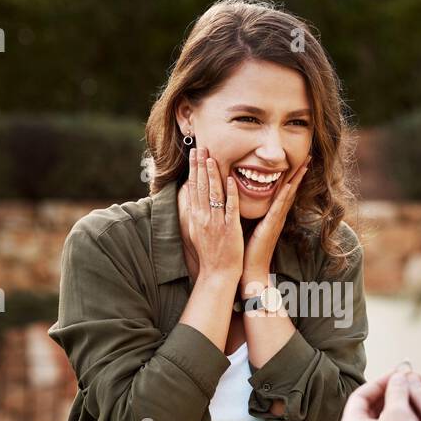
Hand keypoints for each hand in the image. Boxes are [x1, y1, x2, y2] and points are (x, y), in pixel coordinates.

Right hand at [178, 148, 242, 282]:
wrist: (217, 273)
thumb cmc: (210, 253)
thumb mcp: (196, 230)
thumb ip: (195, 211)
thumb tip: (190, 194)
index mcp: (196, 216)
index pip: (193, 188)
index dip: (194, 169)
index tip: (194, 153)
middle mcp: (203, 217)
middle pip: (201, 186)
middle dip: (200, 165)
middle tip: (200, 146)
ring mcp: (216, 222)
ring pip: (213, 194)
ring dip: (212, 174)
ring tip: (211, 156)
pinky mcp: (229, 229)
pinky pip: (229, 208)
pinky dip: (230, 193)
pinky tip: (230, 179)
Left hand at [241, 154, 309, 288]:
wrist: (251, 270)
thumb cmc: (248, 250)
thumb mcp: (250, 226)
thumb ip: (252, 213)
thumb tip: (243, 198)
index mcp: (272, 215)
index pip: (283, 191)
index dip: (291, 175)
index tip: (298, 161)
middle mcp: (277, 216)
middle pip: (290, 189)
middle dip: (299, 172)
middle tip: (309, 156)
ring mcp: (276, 220)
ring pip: (288, 194)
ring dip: (296, 179)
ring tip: (305, 164)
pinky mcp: (270, 226)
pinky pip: (279, 206)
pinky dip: (284, 194)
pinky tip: (289, 183)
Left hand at [337, 371, 420, 420]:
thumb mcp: (398, 414)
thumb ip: (397, 391)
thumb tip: (399, 377)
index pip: (360, 394)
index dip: (381, 381)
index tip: (399, 374)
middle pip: (371, 406)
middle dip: (391, 392)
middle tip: (408, 383)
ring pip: (383, 418)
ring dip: (399, 405)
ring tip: (415, 396)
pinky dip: (403, 420)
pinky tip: (418, 414)